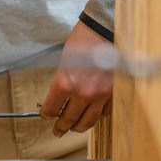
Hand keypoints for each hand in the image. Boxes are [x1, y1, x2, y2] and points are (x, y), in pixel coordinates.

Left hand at [41, 20, 113, 136]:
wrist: (105, 30)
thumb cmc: (83, 40)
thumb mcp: (65, 61)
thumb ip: (62, 82)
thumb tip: (59, 98)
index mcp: (65, 82)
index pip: (51, 109)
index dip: (47, 114)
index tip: (46, 116)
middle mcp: (82, 92)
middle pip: (69, 119)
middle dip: (61, 126)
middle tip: (57, 130)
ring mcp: (100, 95)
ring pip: (87, 121)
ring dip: (78, 127)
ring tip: (74, 128)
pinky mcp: (113, 94)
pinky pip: (104, 113)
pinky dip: (97, 116)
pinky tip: (93, 115)